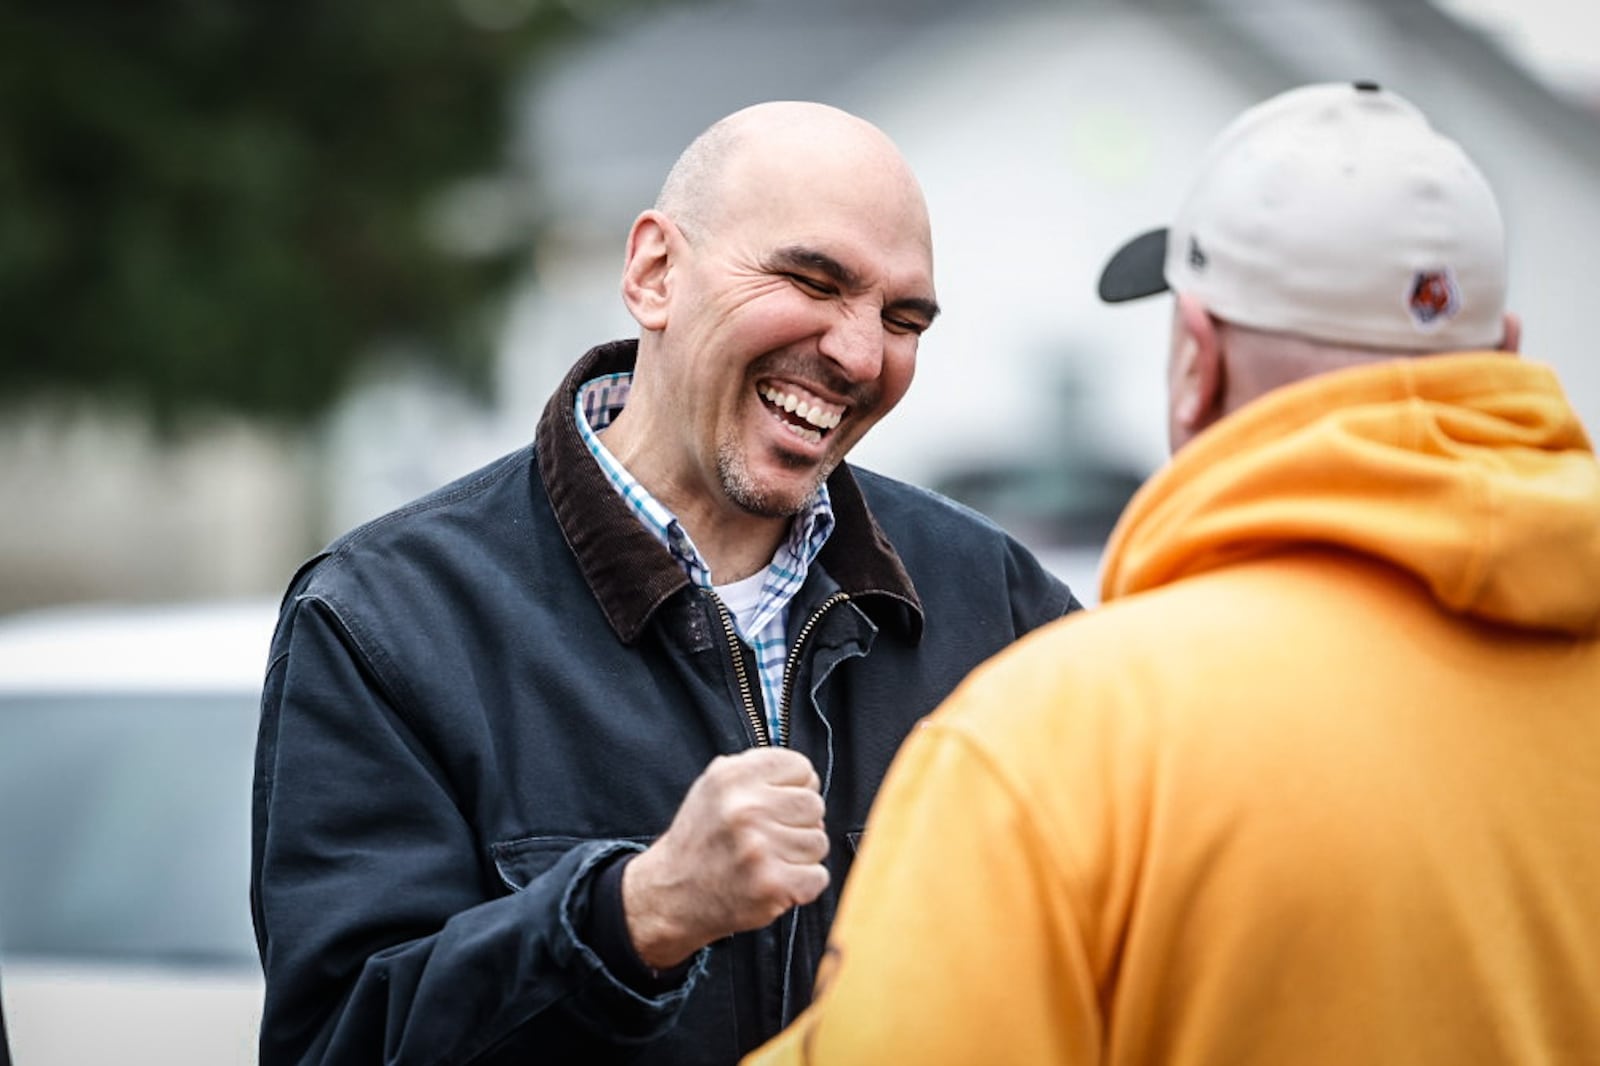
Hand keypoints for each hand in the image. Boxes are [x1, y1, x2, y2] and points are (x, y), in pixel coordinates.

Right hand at [622, 748, 828, 968]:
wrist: (672, 894)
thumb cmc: (700, 840)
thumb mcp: (713, 787)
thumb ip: (756, 773)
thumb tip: (807, 777)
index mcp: (732, 776)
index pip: (802, 768)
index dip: (795, 787)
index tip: (779, 803)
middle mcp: (745, 808)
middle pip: (814, 805)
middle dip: (798, 822)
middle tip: (770, 837)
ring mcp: (759, 847)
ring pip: (819, 841)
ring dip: (800, 855)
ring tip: (768, 860)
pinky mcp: (772, 885)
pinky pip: (818, 876)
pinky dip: (803, 883)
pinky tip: (775, 880)